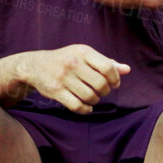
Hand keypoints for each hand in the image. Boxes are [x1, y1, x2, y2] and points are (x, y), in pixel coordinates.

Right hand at [13, 44, 130, 113]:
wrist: (35, 65)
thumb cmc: (66, 60)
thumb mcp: (84, 55)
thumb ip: (105, 62)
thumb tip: (127, 70)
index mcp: (83, 52)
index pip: (108, 67)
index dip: (115, 79)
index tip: (114, 84)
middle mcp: (73, 63)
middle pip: (100, 84)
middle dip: (105, 92)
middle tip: (102, 92)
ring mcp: (63, 78)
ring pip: (90, 96)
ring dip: (95, 101)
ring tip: (93, 98)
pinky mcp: (55, 91)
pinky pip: (77, 106)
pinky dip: (86, 110)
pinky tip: (86, 107)